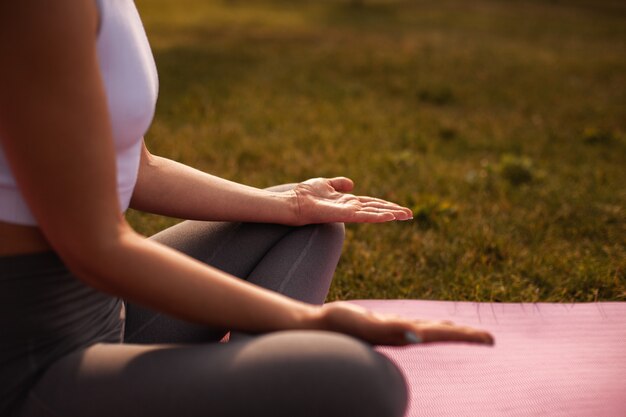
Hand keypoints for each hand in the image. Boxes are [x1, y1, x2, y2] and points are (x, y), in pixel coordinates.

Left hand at [290, 177, 412, 224]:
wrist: (293, 202)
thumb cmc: (306, 195)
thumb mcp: (325, 184)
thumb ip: (339, 184)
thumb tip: (352, 183)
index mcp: (348, 202)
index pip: (371, 203)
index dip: (386, 205)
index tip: (400, 208)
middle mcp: (350, 208)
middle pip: (376, 209)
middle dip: (393, 211)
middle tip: (410, 214)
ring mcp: (348, 213)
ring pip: (373, 213)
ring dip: (390, 214)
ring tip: (405, 215)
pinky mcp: (344, 215)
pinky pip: (363, 216)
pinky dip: (377, 216)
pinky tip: (389, 216)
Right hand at [318, 302, 494, 345]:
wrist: (319, 329)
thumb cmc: (339, 326)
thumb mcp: (366, 324)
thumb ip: (391, 329)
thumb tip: (417, 335)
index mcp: (404, 335)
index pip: (442, 335)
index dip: (466, 336)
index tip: (490, 340)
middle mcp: (404, 335)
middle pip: (441, 334)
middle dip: (465, 336)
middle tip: (489, 339)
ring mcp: (395, 331)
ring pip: (429, 330)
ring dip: (450, 331)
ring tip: (467, 331)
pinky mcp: (386, 326)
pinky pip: (415, 325)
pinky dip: (430, 326)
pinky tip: (430, 326)